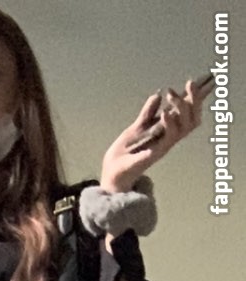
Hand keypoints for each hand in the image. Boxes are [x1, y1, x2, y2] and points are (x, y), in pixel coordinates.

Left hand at [100, 75, 212, 191]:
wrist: (113, 170)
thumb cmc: (126, 151)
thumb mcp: (138, 126)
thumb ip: (148, 112)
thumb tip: (158, 95)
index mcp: (168, 131)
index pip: (189, 114)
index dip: (195, 98)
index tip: (193, 82)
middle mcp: (170, 138)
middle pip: (193, 119)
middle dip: (196, 100)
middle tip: (189, 83)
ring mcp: (164, 145)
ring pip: (186, 126)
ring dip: (182, 108)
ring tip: (172, 94)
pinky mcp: (156, 152)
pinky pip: (169, 137)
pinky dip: (170, 123)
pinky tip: (165, 111)